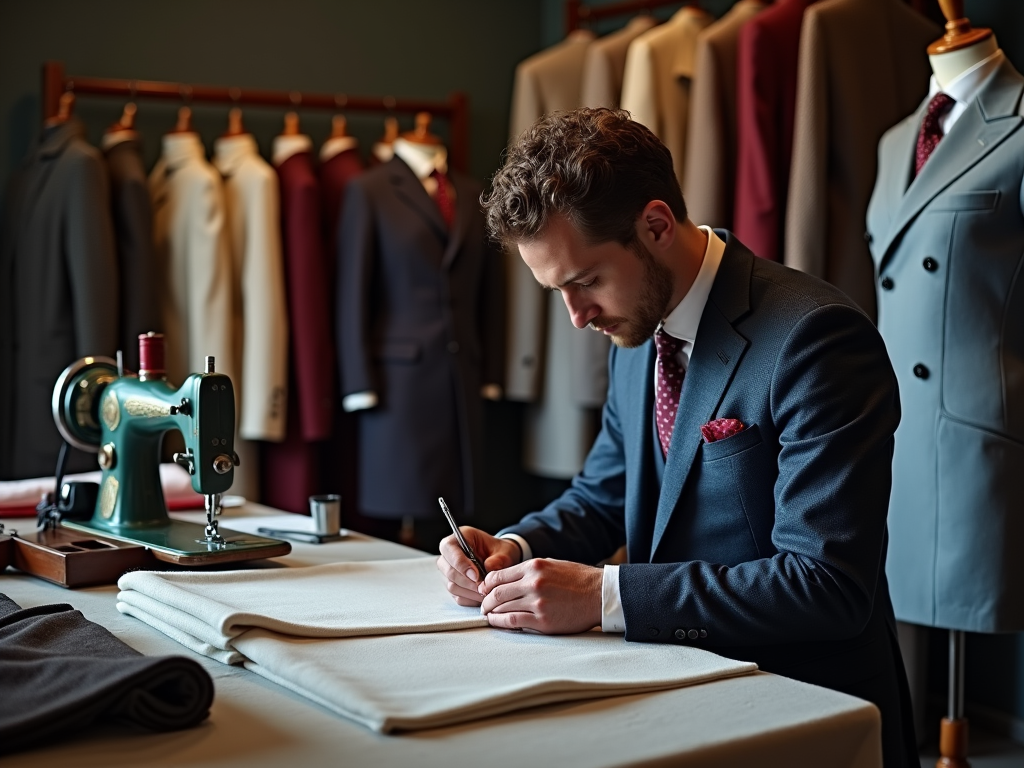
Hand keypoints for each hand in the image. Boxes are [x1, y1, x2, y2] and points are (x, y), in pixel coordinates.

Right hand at [436, 528, 520, 606]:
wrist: (501, 560)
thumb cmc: (500, 552)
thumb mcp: (504, 551)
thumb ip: (497, 559)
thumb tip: (488, 569)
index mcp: (459, 538)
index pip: (449, 548)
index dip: (461, 563)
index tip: (476, 575)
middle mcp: (449, 554)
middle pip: (449, 571)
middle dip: (468, 582)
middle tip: (484, 587)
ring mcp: (448, 571)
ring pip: (452, 585)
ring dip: (470, 592)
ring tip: (486, 592)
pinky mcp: (453, 585)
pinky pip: (457, 596)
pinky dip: (470, 599)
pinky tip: (482, 596)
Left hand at [478, 558, 602, 633]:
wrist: (600, 594)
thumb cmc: (578, 579)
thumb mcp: (551, 564)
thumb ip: (529, 571)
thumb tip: (508, 579)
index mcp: (534, 567)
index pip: (498, 575)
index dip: (487, 584)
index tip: (484, 590)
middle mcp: (533, 583)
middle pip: (497, 592)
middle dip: (486, 600)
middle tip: (484, 605)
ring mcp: (537, 602)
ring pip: (503, 607)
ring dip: (491, 612)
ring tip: (488, 615)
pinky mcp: (543, 621)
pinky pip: (513, 622)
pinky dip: (501, 622)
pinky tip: (497, 622)